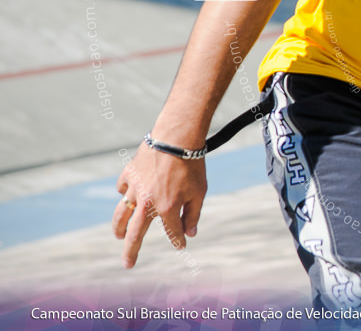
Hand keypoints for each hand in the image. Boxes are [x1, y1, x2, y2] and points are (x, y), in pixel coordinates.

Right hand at [113, 141, 207, 267]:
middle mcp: (147, 203)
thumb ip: (193, 214)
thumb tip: (190, 233)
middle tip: (128, 264)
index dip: (178, 240)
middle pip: (135, 234)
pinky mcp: (129, 174)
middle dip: (131, 251)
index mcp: (167, 209)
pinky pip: (123, 188)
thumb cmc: (192, 165)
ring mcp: (135, 189)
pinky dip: (125, 193)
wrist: (176, 138)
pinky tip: (127, 196)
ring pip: (121, 214)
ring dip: (119, 227)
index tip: (182, 246)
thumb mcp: (199, 191)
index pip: (172, 232)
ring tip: (119, 235)